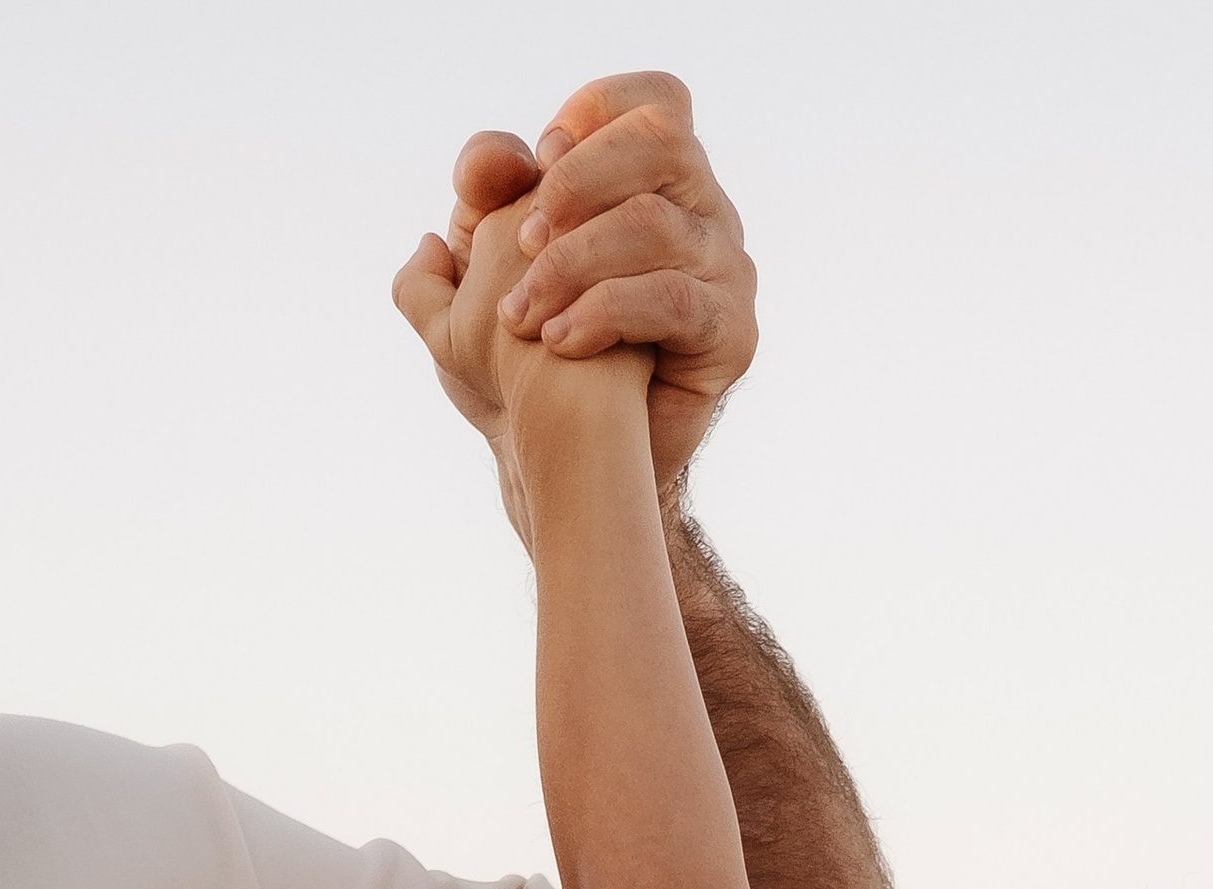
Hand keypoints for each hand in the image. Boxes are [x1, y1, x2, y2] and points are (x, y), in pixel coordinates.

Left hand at [393, 74, 755, 505]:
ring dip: (573, 261)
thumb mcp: (480, 268)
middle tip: (524, 237)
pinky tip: (560, 340)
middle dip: (579, 179)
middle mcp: (704, 214)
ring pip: (657, 222)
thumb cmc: (526, 360)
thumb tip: (495, 162)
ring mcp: (726, 272)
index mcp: (659, 180)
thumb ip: (480, 199)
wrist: (567, 463)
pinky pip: (672, 298)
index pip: (653, 102)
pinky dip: (603, 312)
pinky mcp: (732, 336)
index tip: (535, 170)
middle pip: (664, 141)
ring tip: (523, 315)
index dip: (592, 115)